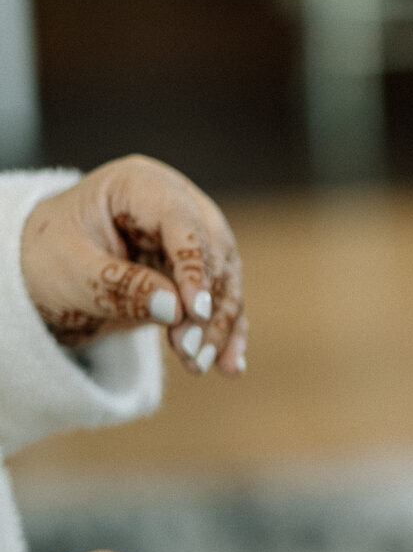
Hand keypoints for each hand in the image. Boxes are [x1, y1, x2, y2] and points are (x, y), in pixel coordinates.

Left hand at [19, 155, 246, 375]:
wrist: (44, 274)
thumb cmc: (47, 259)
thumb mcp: (70, 272)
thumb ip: (120, 287)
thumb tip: (176, 309)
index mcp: (140, 185)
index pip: (182, 221)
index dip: (194, 265)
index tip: (194, 312)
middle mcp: (175, 205)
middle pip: (215, 251)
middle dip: (209, 305)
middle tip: (191, 350)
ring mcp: (190, 238)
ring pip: (226, 280)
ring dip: (219, 326)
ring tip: (199, 364)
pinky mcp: (195, 273)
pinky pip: (221, 302)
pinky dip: (227, 333)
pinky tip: (229, 366)